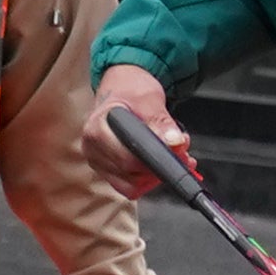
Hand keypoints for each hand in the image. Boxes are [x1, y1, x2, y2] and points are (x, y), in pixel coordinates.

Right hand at [85, 63, 181, 189]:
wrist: (120, 88)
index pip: (127, 159)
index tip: (178, 153)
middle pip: (130, 175)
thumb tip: (175, 142)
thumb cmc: (130, 89)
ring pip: (131, 186)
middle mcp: (92, 150)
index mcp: (97, 129)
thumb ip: (161, 121)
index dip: (155, 161)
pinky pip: (130, 187)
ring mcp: (98, 163)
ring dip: (156, 175)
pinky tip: (158, 163)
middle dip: (161, 167)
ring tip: (172, 154)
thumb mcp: (149, 98)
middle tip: (182, 152)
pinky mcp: (106, 172)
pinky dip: (148, 179)